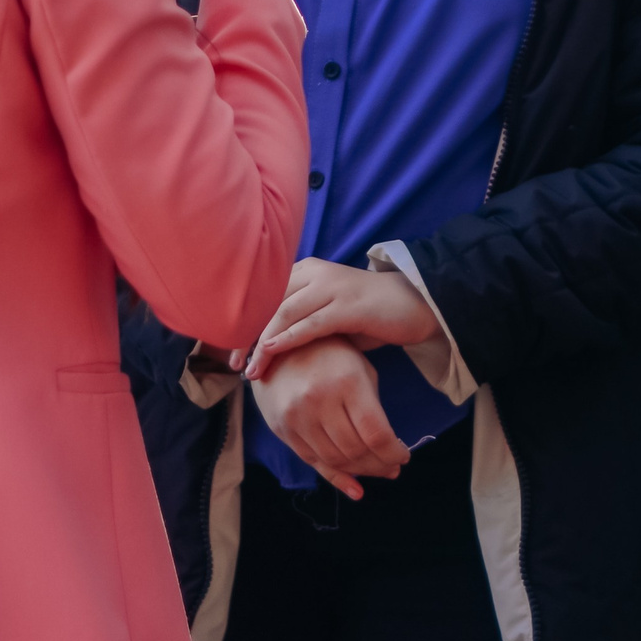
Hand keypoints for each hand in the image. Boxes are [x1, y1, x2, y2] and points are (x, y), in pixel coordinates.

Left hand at [246, 258, 441, 375]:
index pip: (262, 294)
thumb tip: (263, 347)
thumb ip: (298, 321)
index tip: (228, 349)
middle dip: (245, 335)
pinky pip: (310, 323)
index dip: (241, 321)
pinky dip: (286, 338)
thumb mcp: (326, 313)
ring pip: (283, 313)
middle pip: (266, 302)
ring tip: (250, 370)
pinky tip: (271, 352)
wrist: (412, 304)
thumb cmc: (366, 314)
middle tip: (232, 364)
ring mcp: (331, 286)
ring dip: (262, 344)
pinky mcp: (347, 305)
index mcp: (304, 270)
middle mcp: (314, 272)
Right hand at [246, 336, 409, 500]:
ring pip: (335, 460)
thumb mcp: (359, 369)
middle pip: (356, 450)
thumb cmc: (331, 355)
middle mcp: (318, 400)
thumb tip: (390, 451)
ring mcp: (297, 417)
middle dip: (380, 465)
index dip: (394, 453)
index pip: (375, 433)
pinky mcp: (282, 429)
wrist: (278, 349)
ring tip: (376, 470)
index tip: (404, 457)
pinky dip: (336, 477)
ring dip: (361, 471)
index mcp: (346, 382)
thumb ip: (373, 408)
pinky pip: (312, 462)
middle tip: (392, 468)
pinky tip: (355, 486)